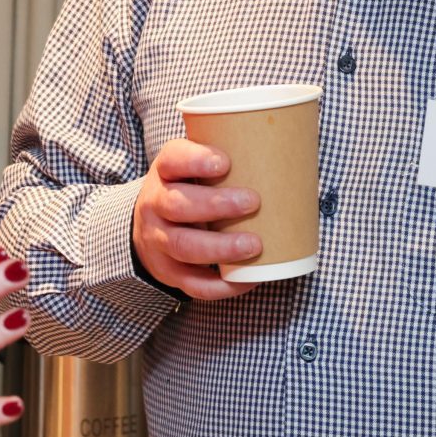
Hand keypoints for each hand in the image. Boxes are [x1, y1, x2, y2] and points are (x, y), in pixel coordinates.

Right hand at [133, 138, 263, 301]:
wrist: (148, 226)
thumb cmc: (187, 189)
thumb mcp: (192, 168)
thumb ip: (225, 159)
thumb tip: (287, 151)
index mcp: (165, 172)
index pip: (173, 160)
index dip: (195, 161)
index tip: (224, 162)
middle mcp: (155, 205)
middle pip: (177, 205)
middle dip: (215, 205)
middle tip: (252, 202)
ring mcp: (159, 241)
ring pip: (183, 246)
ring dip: (220, 247)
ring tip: (254, 245)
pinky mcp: (169, 272)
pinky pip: (193, 284)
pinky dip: (222, 285)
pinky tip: (248, 278)